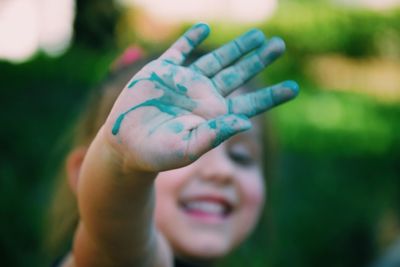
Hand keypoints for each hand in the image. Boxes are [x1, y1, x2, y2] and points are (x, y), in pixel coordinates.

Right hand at [103, 23, 298, 171]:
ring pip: (216, 60)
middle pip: (238, 74)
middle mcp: (203, 96)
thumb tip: (246, 122)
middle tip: (279, 45)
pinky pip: (179, 50)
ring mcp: (183, 81)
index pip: (249, 103)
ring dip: (236, 47)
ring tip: (257, 35)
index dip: (272, 96)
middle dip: (259, 60)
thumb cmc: (157, 154)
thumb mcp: (187, 148)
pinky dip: (190, 39)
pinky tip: (204, 29)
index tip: (294, 88)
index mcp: (213, 115)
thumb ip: (214, 135)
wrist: (125, 146)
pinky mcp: (162, 71)